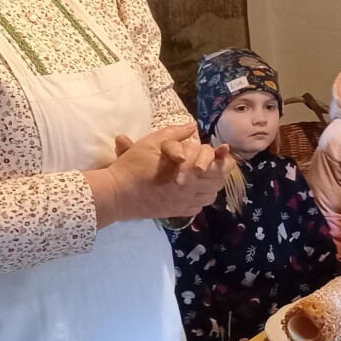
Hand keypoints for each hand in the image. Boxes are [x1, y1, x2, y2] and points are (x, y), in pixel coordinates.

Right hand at [85, 123, 232, 226]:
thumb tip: (192, 127)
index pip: (219, 167)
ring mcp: (185, 203)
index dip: (223, 158)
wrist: (116, 193)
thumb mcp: (153, 142)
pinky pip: (198, 207)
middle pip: (218, 182)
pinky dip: (200, 199)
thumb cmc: (133, 166)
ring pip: (210, 196)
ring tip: (203, 176)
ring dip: (211, 185)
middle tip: (211, 162)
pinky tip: (192, 191)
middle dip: (218, 170)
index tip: (222, 151)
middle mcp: (191, 190)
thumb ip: (175, 133)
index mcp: (188, 171)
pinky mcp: (177, 213)